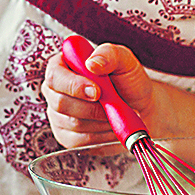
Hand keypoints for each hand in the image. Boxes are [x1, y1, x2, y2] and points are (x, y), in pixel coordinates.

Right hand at [43, 41, 169, 149]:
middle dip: (92, 106)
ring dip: (101, 120)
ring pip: (72, 123)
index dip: (73, 85)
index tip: (97, 91)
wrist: (140, 107)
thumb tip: (92, 63)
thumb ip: (109, 54)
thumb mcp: (124, 60)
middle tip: (113, 104)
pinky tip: (110, 125)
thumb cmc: (128, 81)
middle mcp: (55, 90)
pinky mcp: (66, 136)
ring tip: (115, 111)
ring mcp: (58, 114)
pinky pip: (79, 141)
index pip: (54, 76)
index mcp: (63, 65)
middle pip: (60, 103)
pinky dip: (101, 135)